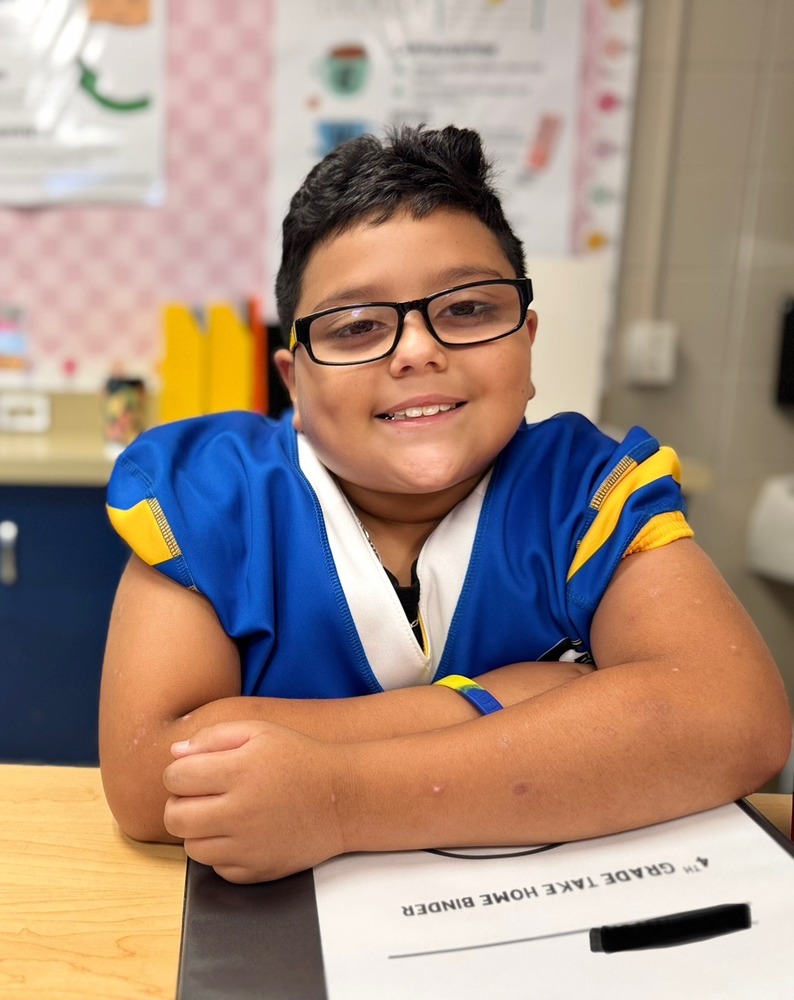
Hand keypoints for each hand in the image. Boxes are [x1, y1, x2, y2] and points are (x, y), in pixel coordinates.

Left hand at [163, 720, 348, 882]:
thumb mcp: (260, 732)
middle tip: (201, 794)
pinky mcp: (256, 871)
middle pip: (175, 817)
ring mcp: (248, 847)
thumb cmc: (299, 759)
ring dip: (198, 829)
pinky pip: (217, 868)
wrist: (342, 798)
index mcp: (238, 772)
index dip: (179, 772)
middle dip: (180, 803)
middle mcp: (239, 812)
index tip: (194, 771)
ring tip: (220, 813)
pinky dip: (221, 852)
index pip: (175, 778)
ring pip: (191, 847)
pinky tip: (239, 833)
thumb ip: (213, 737)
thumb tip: (175, 754)